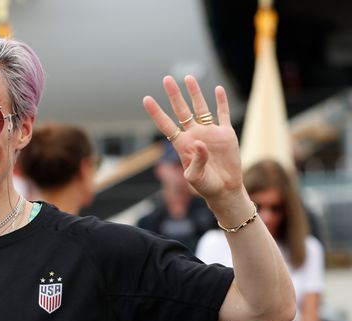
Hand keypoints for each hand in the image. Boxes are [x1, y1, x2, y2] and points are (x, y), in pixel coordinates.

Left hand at [143, 75, 243, 204]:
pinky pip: (222, 114)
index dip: (156, 112)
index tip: (146, 99)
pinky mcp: (226, 134)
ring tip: (188, 77)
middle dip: (174, 95)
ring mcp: (210, 132)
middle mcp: (194, 134)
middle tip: (167, 79)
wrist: (225, 189)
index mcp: (182, 144)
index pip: (166, 124)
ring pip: (201, 108)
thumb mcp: (196, 177)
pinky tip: (218, 89)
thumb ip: (196, 161)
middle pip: (181, 110)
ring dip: (195, 93)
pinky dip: (221, 102)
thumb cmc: (205, 185)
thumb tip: (200, 142)